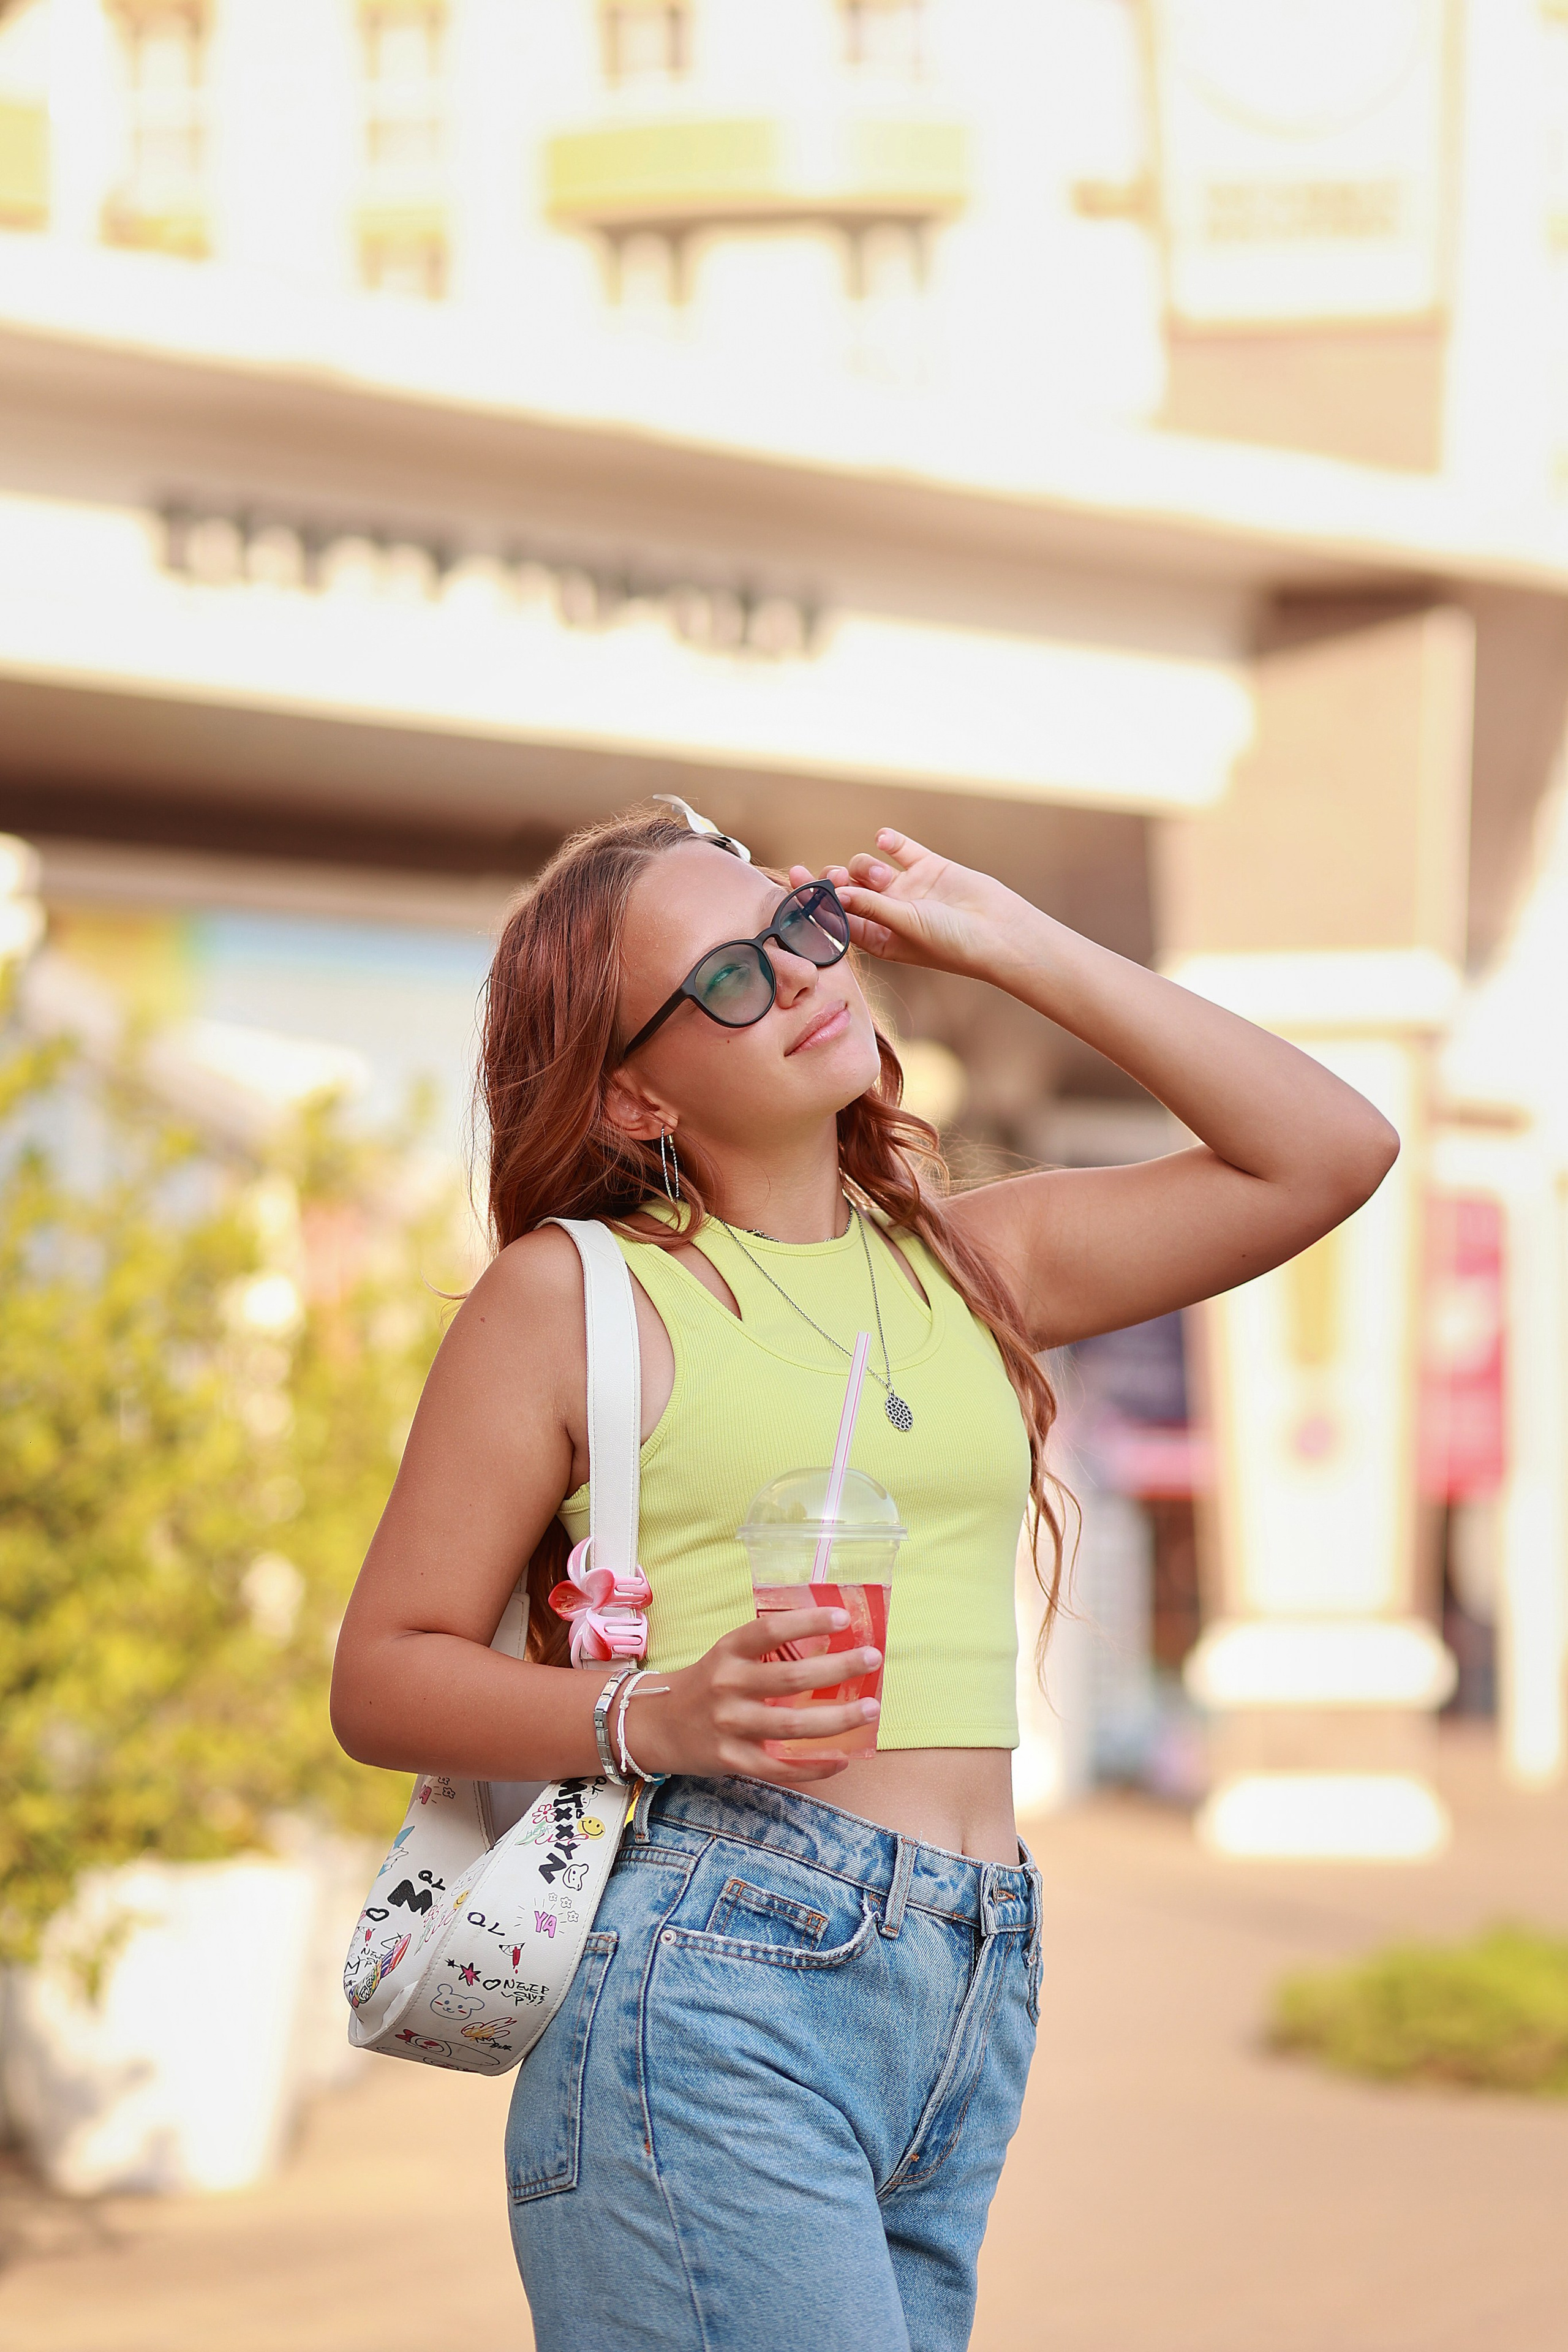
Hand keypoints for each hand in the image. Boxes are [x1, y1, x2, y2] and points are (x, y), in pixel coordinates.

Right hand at [622, 1608, 881, 1787]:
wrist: (657, 1726)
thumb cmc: (706, 1685)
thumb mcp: (727, 1657)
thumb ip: (768, 1654)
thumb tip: (832, 1645)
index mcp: (728, 1651)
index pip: (771, 1629)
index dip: (808, 1621)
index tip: (844, 1618)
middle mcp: (727, 1685)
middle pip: (792, 1677)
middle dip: (839, 1668)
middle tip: (872, 1660)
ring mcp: (729, 1725)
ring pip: (792, 1725)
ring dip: (838, 1718)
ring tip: (870, 1710)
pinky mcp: (732, 1760)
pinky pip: (781, 1766)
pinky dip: (815, 1765)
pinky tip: (842, 1757)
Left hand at [789, 830, 1023, 978]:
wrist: (1001, 932)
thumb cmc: (952, 943)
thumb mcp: (906, 927)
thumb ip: (871, 907)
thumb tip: (834, 894)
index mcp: (879, 938)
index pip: (837, 918)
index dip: (814, 901)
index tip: (794, 881)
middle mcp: (890, 914)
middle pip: (849, 891)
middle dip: (835, 881)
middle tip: (831, 875)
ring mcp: (909, 889)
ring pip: (870, 868)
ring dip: (866, 867)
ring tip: (882, 876)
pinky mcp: (930, 869)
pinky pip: (902, 850)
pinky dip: (890, 841)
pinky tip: (883, 838)